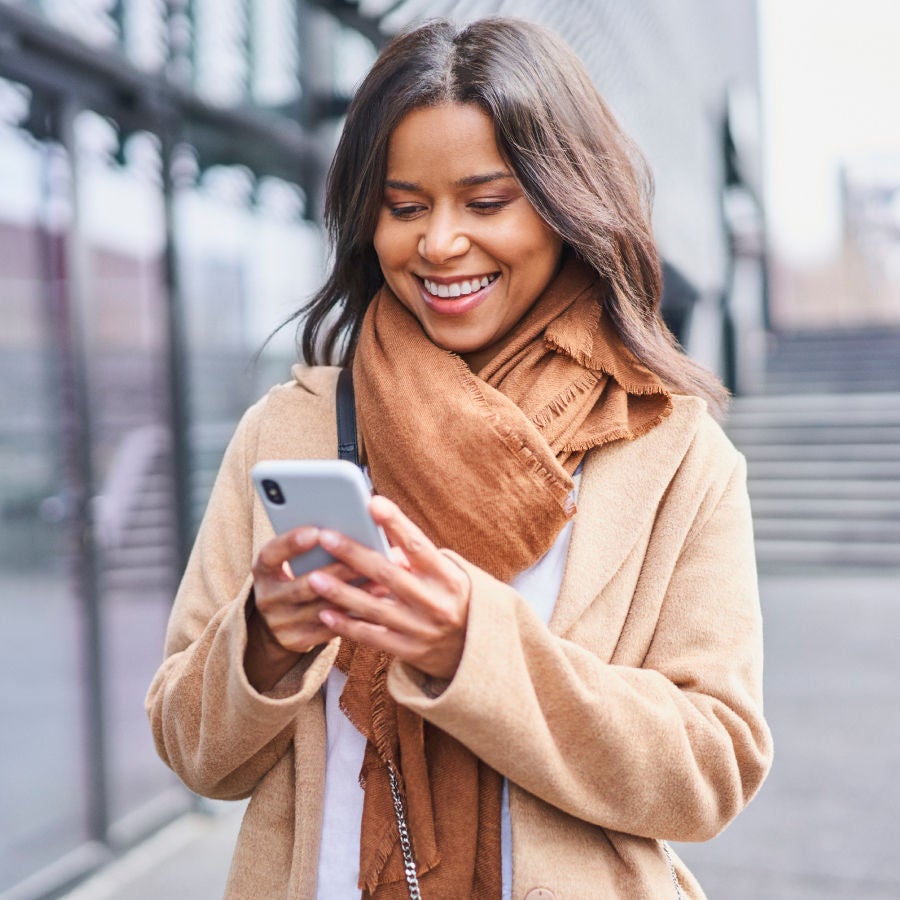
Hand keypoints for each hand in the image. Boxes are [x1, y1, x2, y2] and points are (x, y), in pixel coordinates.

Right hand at [245, 526, 362, 690]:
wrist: (277, 624)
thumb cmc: (296, 576)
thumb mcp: (291, 561)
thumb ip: (313, 545)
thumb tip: (349, 524)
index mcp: (263, 570)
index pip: (271, 555)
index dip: (291, 543)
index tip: (317, 532)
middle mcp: (267, 597)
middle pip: (304, 585)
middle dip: (339, 570)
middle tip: (368, 557)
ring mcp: (280, 623)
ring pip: (322, 609)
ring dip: (354, 595)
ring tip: (381, 582)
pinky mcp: (296, 641)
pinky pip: (330, 630)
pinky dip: (354, 617)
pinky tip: (376, 605)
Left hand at [308, 495, 470, 680]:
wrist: (475, 649)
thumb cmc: (451, 598)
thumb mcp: (445, 575)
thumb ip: (416, 558)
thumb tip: (377, 536)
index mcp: (447, 577)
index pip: (418, 545)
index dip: (395, 523)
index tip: (373, 503)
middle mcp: (435, 602)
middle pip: (388, 574)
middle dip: (354, 554)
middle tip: (325, 536)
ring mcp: (422, 630)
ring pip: (374, 608)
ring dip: (341, 592)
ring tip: (313, 577)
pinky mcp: (410, 652)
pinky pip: (372, 637)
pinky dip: (347, 625)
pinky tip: (324, 612)